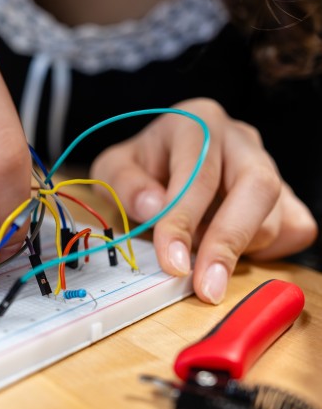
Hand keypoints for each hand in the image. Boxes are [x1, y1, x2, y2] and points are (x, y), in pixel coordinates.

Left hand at [90, 98, 317, 303]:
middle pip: (257, 186)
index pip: (199, 173)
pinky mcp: (285, 195)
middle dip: (229, 242)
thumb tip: (155, 208)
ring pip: (274, 215)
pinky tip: (230, 251)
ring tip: (197, 257)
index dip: (185, 220)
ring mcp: (269, 165)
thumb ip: (126, 184)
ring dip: (236, 249)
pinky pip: (294, 230)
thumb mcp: (114, 168)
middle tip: (206, 286)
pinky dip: (266, 251)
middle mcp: (240, 138)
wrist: (161, 163)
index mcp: (197, 122)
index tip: (173, 262)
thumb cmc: (141, 167)